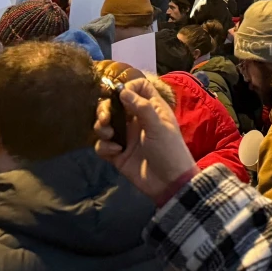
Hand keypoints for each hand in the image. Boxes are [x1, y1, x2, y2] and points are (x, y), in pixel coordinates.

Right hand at [94, 78, 196, 200]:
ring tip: (110, 135)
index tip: (120, 94)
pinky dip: (105, 147)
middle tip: (105, 118)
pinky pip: (102, 145)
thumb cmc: (169, 150)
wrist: (169, 183)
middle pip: (113, 105)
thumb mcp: (159, 127)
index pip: (138, 87)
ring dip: (102, 128)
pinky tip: (117, 153)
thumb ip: (142, 108)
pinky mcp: (117, 154)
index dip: (128, 86)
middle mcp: (136, 120)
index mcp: (151, 109)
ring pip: (104, 124)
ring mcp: (126, 137)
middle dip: (105, 109)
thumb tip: (123, 91)